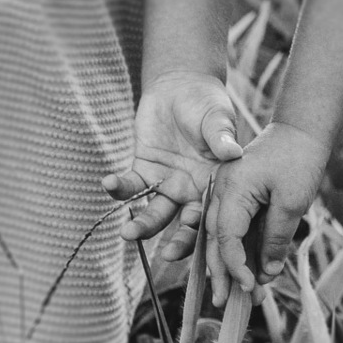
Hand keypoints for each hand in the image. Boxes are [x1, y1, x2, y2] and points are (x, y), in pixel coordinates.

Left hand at [103, 71, 242, 258]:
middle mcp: (194, 191)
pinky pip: (131, 187)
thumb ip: (221, 136)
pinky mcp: (144, 171)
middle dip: (177, 243)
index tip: (204, 246)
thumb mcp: (216, 117)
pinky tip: (109, 183)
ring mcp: (167, 184)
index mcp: (219, 184)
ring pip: (155, 213)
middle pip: (186, 225)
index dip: (208, 234)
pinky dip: (119, 188)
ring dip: (142, 225)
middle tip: (164, 257)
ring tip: (127, 232)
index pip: (215, 216)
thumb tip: (233, 151)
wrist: (180, 85)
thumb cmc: (206, 102)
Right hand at [207, 122, 329, 305]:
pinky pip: (232, 227)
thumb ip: (276, 237)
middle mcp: (221, 190)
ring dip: (230, 265)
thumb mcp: (292, 202)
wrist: (301, 130)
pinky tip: (248, 270)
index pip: (225, 236)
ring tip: (240, 294)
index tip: (249, 286)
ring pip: (220, 236)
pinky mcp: (236, 195)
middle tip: (224, 304)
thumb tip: (267, 272)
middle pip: (214, 239)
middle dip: (221, 273)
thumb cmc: (299, 159)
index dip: (235, 265)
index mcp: (231, 188)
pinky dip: (239, 249)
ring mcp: (225, 192)